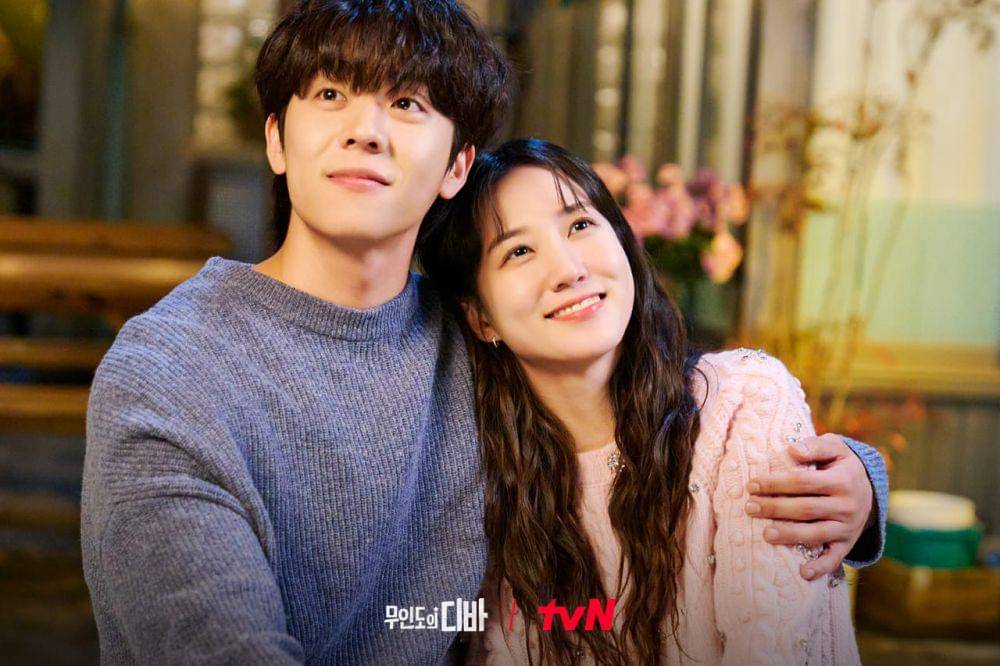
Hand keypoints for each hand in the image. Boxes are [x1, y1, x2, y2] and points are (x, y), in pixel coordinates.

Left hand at [744, 433, 874, 580]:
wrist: (871, 489)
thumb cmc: (841, 465)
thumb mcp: (835, 448)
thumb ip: (815, 446)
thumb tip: (793, 450)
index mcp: (842, 480)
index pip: (803, 482)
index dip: (776, 483)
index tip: (752, 484)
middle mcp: (848, 505)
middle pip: (806, 509)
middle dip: (775, 508)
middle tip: (750, 507)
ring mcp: (849, 527)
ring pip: (816, 534)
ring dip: (790, 535)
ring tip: (765, 534)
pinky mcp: (847, 543)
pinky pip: (835, 558)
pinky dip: (820, 567)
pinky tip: (802, 573)